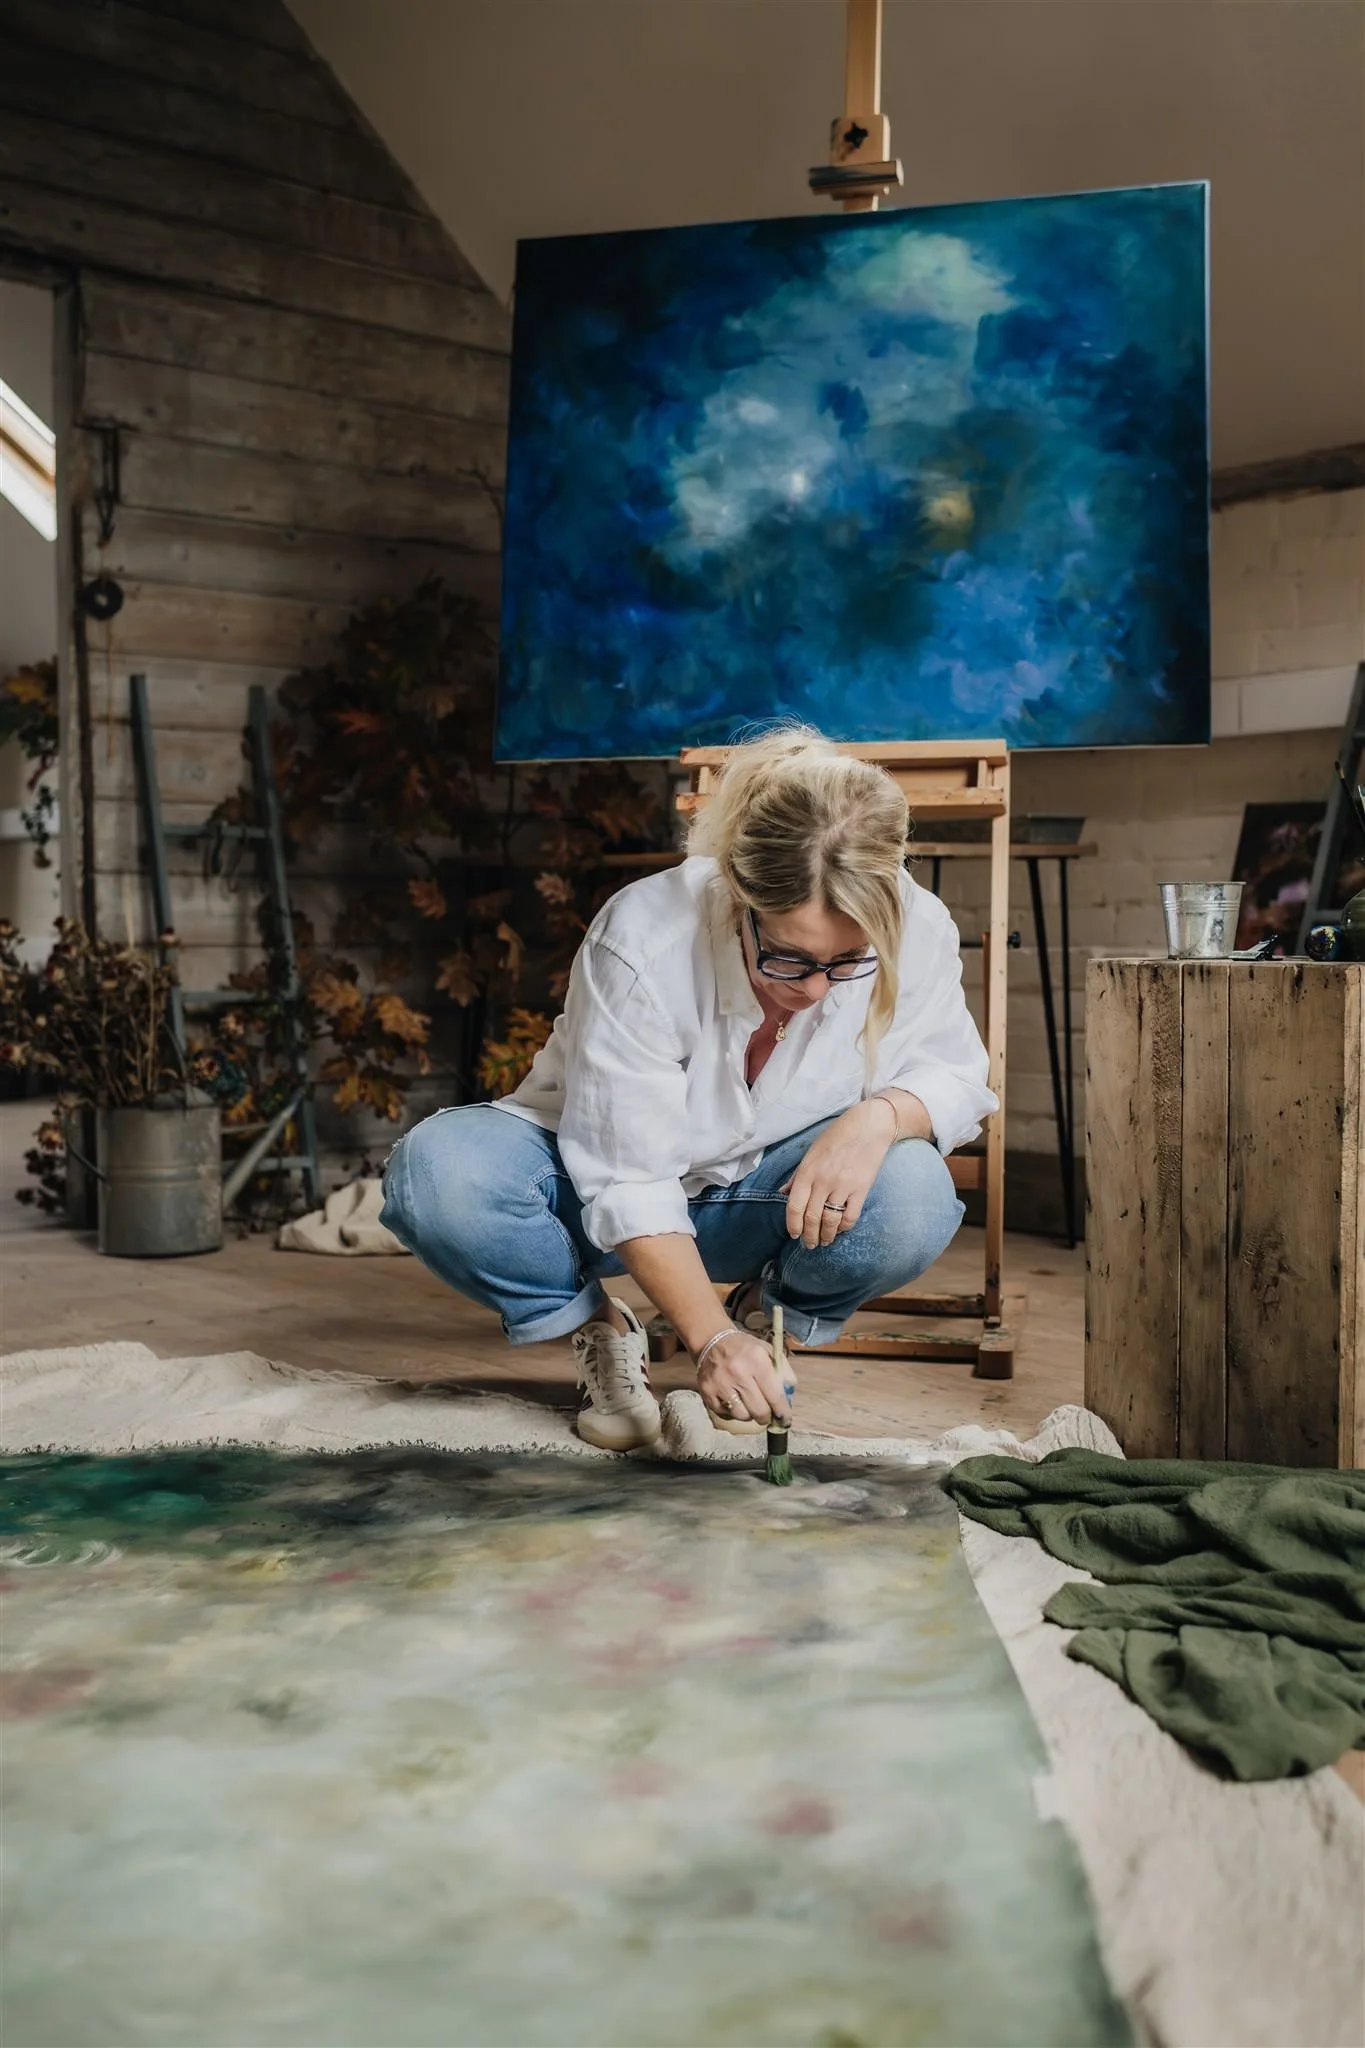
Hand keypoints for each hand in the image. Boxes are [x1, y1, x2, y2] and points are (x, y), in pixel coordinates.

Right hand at [696, 1329, 791, 1426]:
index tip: (785, 1419)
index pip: (775, 1396)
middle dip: (766, 1416)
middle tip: (767, 1414)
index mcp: (757, 1360)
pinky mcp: (707, 1391)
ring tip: (748, 1403)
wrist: (713, 1341)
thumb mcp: (769, 1352)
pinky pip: (725, 1414)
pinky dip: (732, 1411)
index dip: (782, 1412)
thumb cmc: (745, 1349)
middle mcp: (738, 1371)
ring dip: (748, 1414)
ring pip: (742, 1415)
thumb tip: (789, 1399)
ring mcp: (720, 1383)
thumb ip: (784, 1373)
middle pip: (759, 1411)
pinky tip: (734, 1400)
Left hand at [782, 1098, 905, 1248]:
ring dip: (826, 1236)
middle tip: (809, 1244)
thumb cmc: (836, 1136)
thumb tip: (782, 1193)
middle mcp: (823, 1181)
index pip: (794, 1206)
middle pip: (811, 1218)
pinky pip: (850, 1216)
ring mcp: (843, 1186)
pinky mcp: (861, 1189)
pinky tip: (841, 1230)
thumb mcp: (811, 1152)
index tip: (794, 1234)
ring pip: (830, 1221)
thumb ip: (797, 1175)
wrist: (868, 1126)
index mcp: (807, 1171)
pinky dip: (844, 1227)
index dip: (792, 1224)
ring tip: (824, 1242)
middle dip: (809, 1236)